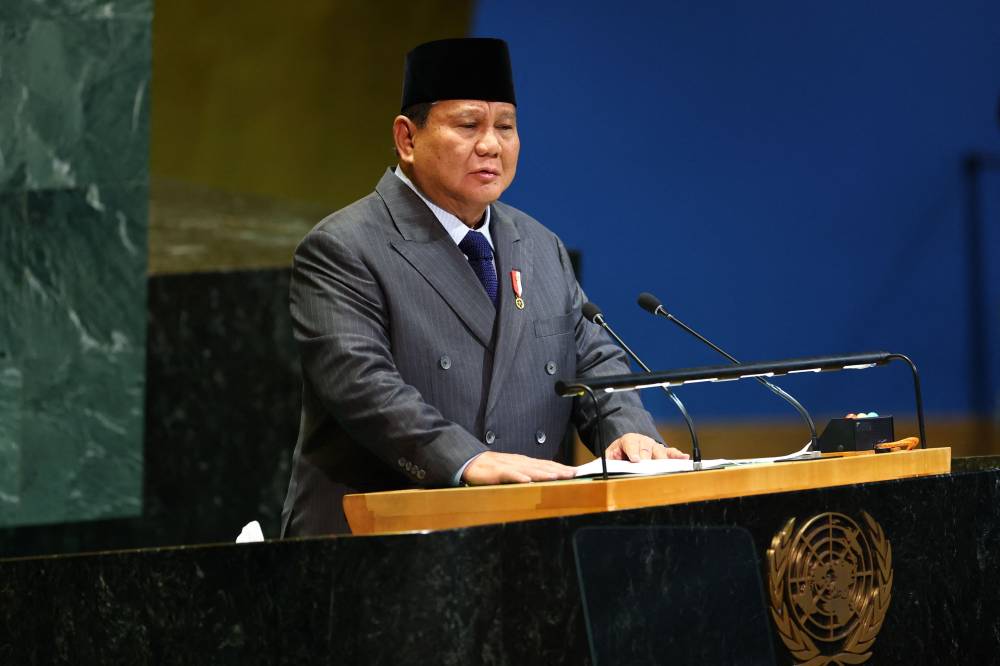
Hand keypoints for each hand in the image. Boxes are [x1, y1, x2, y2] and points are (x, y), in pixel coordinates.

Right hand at [462, 451, 576, 484]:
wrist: (471, 463)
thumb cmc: (494, 469)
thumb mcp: (515, 470)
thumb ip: (529, 473)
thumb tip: (547, 479)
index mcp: (525, 462)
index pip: (548, 465)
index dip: (563, 468)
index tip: (577, 472)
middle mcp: (520, 462)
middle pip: (543, 466)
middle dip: (559, 470)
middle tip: (574, 474)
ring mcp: (509, 466)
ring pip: (529, 469)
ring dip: (544, 472)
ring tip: (557, 476)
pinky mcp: (497, 472)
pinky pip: (509, 474)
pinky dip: (519, 477)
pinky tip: (527, 480)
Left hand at [605, 433, 689, 461]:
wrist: (627, 448)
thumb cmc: (618, 454)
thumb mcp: (609, 456)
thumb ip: (605, 462)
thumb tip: (597, 468)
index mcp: (628, 440)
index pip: (631, 443)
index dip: (633, 451)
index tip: (635, 460)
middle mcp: (642, 441)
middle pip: (647, 447)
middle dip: (648, 457)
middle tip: (649, 466)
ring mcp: (653, 446)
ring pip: (659, 450)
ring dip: (662, 459)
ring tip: (668, 467)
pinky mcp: (662, 452)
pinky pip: (671, 453)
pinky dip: (677, 455)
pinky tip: (683, 458)